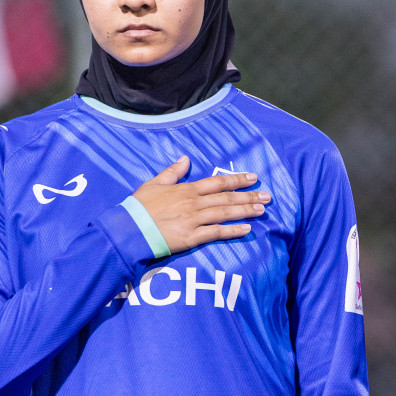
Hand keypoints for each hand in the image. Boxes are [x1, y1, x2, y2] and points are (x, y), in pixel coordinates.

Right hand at [131, 156, 269, 255]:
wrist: (127, 228)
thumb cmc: (138, 207)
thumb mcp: (154, 183)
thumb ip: (172, 172)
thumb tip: (185, 158)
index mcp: (186, 189)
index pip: (217, 182)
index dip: (237, 179)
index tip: (253, 178)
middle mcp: (193, 202)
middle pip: (226, 198)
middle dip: (248, 196)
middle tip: (267, 196)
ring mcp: (193, 220)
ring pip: (225, 213)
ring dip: (245, 211)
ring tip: (262, 210)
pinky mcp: (191, 237)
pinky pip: (216, 232)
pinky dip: (233, 231)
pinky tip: (247, 229)